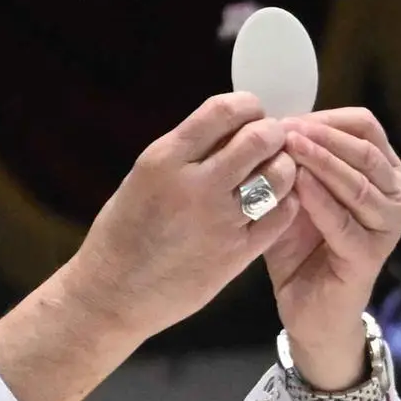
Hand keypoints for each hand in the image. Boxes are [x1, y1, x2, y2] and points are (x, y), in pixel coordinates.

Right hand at [61, 92, 300, 341]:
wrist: (114, 293)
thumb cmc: (125, 233)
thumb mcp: (144, 177)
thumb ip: (187, 152)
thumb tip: (232, 127)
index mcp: (165, 159)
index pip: (225, 110)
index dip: (249, 106)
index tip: (251, 115)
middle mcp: (195, 186)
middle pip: (259, 138)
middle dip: (273, 134)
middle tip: (271, 143)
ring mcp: (219, 221)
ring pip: (279, 175)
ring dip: (284, 167)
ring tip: (274, 173)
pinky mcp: (236, 254)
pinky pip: (281, 216)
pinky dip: (286, 203)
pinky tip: (275, 203)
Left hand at [264, 109, 400, 390]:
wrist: (308, 310)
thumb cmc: (302, 247)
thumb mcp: (296, 194)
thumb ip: (292, 161)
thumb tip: (272, 121)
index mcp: (383, 173)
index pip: (364, 127)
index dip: (325, 117)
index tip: (285, 117)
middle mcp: (396, 195)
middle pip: (364, 149)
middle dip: (321, 135)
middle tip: (281, 128)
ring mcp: (388, 227)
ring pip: (358, 181)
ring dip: (321, 160)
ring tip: (286, 147)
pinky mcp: (370, 255)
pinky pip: (343, 220)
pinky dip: (319, 199)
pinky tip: (295, 183)